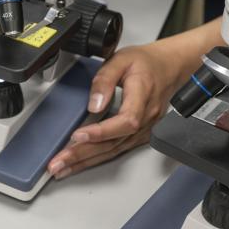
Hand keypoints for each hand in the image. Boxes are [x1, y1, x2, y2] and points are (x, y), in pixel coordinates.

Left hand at [47, 43, 183, 178]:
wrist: (170, 67)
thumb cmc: (146, 63)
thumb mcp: (121, 59)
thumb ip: (104, 79)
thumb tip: (94, 104)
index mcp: (143, 95)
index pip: (125, 121)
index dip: (102, 131)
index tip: (78, 136)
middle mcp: (146, 117)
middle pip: (114, 142)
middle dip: (83, 154)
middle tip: (59, 162)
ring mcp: (145, 129)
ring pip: (113, 151)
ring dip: (86, 161)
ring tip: (62, 168)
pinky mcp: (139, 135)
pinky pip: (117, 150)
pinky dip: (96, 158)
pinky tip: (79, 163)